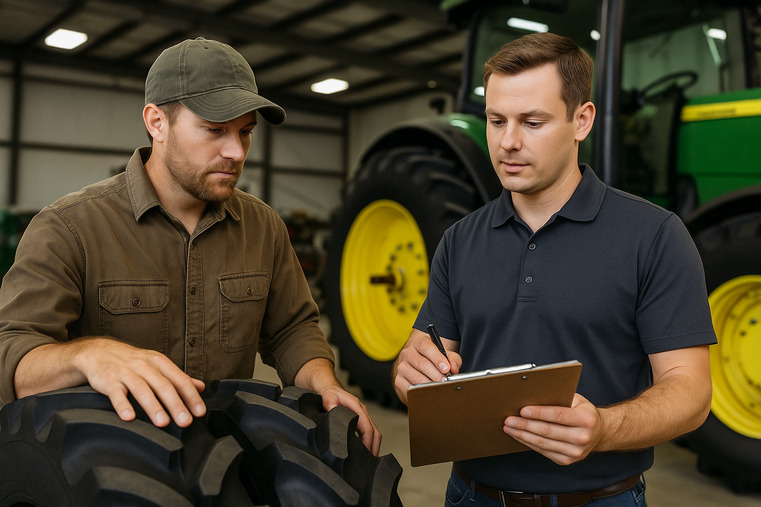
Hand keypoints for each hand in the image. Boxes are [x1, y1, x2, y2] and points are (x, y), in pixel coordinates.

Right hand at [73, 338, 205, 427]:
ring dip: (153, 407)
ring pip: (142, 390)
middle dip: (176, 404)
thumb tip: (201, 387)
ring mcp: (126, 373)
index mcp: (160, 362)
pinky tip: (129, 417)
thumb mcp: (157, 365)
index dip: (191, 396)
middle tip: (185, 421)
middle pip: (163, 386)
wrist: (98, 352)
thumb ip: (178, 377)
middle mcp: (145, 366)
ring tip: (163, 423)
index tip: (200, 412)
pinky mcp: (109, 381)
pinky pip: (116, 394)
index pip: (180, 380)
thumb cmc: (133, 362)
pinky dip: (123, 405)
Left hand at [294, 358, 381, 455]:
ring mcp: (361, 416)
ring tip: (369, 460)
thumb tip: (332, 411)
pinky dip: (368, 441)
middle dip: (374, 447)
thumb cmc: (328, 393)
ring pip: (373, 432)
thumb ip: (330, 403)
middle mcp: (362, 412)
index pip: (367, 427)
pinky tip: (363, 451)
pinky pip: (367, 432)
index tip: (366, 453)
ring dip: (373, 445)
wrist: (328, 388)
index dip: (368, 441)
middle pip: (375, 431)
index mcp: (357, 407)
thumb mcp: (327, 396)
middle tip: (371, 462)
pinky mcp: (359, 420)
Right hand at [393, 328, 461, 403]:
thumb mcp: (444, 356)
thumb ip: (452, 359)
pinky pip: (410, 388)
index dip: (437, 358)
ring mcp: (401, 367)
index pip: (426, 347)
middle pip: (422, 364)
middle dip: (437, 375)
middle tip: (446, 382)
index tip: (446, 368)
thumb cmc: (433, 361)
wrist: (416, 368)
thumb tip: (454, 368)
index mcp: (419, 343)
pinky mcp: (398, 380)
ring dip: (430, 385)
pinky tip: (429, 393)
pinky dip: (421, 392)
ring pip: (416, 378)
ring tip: (440, 389)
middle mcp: (408, 353)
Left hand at [503, 393, 603, 464]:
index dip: (538, 413)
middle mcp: (582, 437)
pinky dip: (529, 443)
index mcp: (586, 419)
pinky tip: (519, 436)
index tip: (522, 410)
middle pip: (547, 431)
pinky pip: (543, 451)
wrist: (599, 432)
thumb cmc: (583, 412)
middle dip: (524, 425)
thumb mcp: (576, 400)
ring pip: (542, 443)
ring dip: (522, 435)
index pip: (557, 415)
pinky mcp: (567, 460)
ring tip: (509, 428)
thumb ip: (558, 398)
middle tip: (509, 420)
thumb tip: (531, 395)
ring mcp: (575, 452)